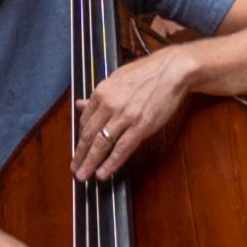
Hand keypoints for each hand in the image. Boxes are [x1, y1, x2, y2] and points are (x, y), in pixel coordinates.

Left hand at [73, 45, 195, 182]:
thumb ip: (98, 95)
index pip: (85, 120)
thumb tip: (80, 104)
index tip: (80, 149)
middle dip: (80, 155)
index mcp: (101, 92)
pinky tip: (103, 173)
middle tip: (74, 169)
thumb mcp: (116, 78)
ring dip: (90, 163)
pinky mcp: (141, 126)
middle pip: (89, 135)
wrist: (172, 71)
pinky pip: (122, 149)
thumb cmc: (147, 72)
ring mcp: (125, 117)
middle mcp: (109, 105)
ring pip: (102, 144)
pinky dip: (111, 163)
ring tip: (83, 176)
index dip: (81, 138)